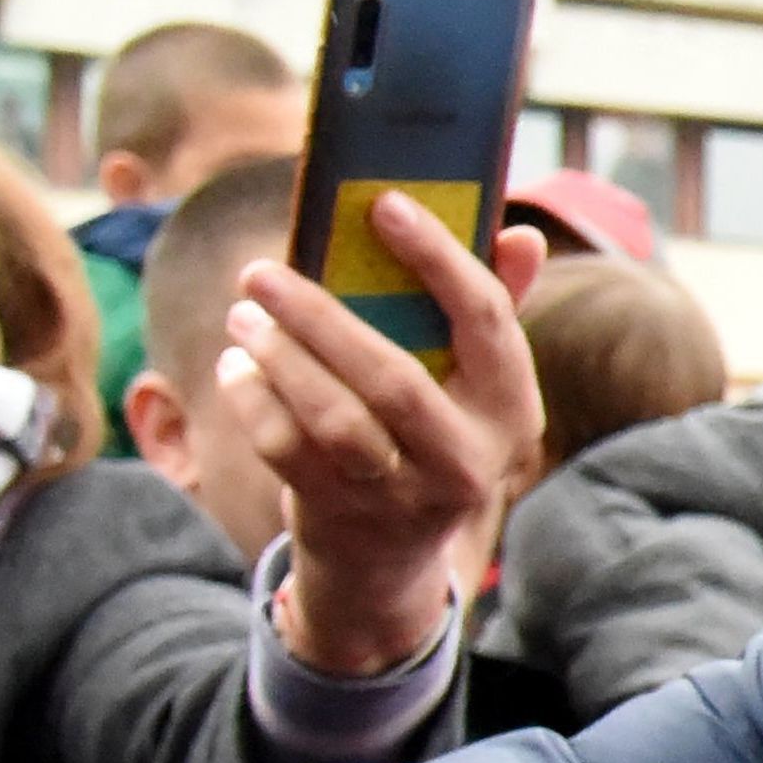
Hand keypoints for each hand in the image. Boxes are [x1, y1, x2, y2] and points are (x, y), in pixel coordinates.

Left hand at [225, 193, 544, 680]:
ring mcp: (404, 498)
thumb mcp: (471, 387)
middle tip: (260, 272)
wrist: (387, 557)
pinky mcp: (342, 517)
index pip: (486, 321)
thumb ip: (491, 308)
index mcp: (511, 412)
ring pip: (334, 420)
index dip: (437, 258)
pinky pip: (285, 450)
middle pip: (393, 378)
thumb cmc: (427, 436)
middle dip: (319, 317)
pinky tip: (239, 369)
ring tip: (244, 315)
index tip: (383, 205)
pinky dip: (252, 400)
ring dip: (278, 358)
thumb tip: (523, 233)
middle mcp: (467, 461)